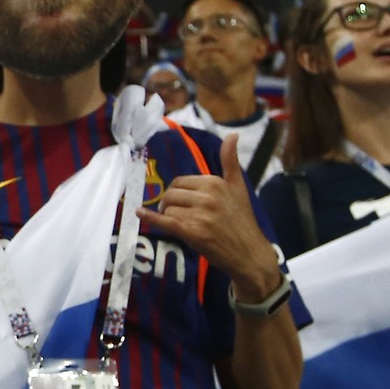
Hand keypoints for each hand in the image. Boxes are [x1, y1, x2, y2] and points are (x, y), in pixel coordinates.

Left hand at [137, 134, 281, 300]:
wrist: (250, 253)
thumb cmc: (242, 220)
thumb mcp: (239, 187)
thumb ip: (231, 161)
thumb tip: (232, 135)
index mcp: (215, 183)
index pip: (180, 181)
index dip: (176, 192)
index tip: (181, 201)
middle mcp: (207, 197)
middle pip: (171, 194)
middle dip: (169, 204)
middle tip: (177, 214)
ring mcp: (200, 215)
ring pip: (168, 209)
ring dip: (168, 217)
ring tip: (182, 224)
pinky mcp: (193, 233)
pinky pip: (165, 222)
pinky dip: (150, 217)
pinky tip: (140, 213)